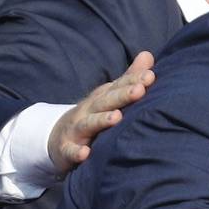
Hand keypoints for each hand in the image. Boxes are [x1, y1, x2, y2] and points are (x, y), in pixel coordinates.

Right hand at [46, 51, 154, 173]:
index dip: (133, 81)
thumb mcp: (109, 96)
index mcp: (102, 98)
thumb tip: (148, 55)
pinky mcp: (66, 149)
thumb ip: (129, 79)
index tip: (150, 76)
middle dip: (122, 96)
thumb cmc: (92, 115)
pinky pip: (70, 151)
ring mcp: (76, 129)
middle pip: (106, 101)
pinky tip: (85, 153)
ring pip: (89, 123)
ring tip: (116, 117)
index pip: (118, 87)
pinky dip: (77, 152)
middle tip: (139, 90)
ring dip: (101, 120)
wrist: (58, 138)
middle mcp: (89, 110)